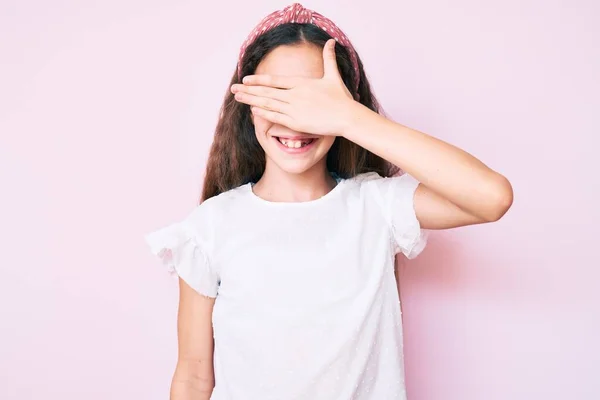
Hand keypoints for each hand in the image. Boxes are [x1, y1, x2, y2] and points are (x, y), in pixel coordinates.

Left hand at [231, 39, 356, 135]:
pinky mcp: (297, 122)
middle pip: (267, 91)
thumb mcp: (334, 75)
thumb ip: (328, 58)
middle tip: (234, 88)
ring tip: (238, 98)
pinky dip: (263, 113)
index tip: (246, 79)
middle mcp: (295, 95)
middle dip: (248, 90)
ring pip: (268, 103)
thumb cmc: (341, 98)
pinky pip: (276, 117)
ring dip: (251, 100)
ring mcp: (294, 109)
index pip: (274, 80)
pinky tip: (253, 110)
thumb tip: (331, 41)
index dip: (259, 80)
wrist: (347, 116)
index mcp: (301, 83)